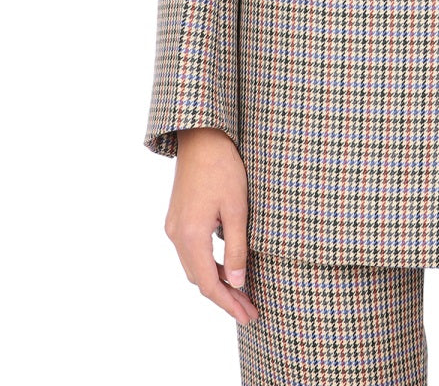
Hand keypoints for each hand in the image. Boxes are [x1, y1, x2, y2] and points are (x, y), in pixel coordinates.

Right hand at [164, 127, 259, 325]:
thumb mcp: (237, 208)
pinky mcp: (177, 218)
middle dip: (224, 297)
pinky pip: (192, 252)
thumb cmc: (223, 167)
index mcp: (190, 235)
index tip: (248, 315)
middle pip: (199, 279)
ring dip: (216, 281)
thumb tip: (238, 282)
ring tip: (242, 292)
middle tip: (249, 310)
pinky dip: (209, 264)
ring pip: (194, 267)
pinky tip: (228, 266)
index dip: (229, 303)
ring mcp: (174, 226)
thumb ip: (236, 247)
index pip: (209, 284)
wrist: (201, 137)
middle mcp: (176, 235)